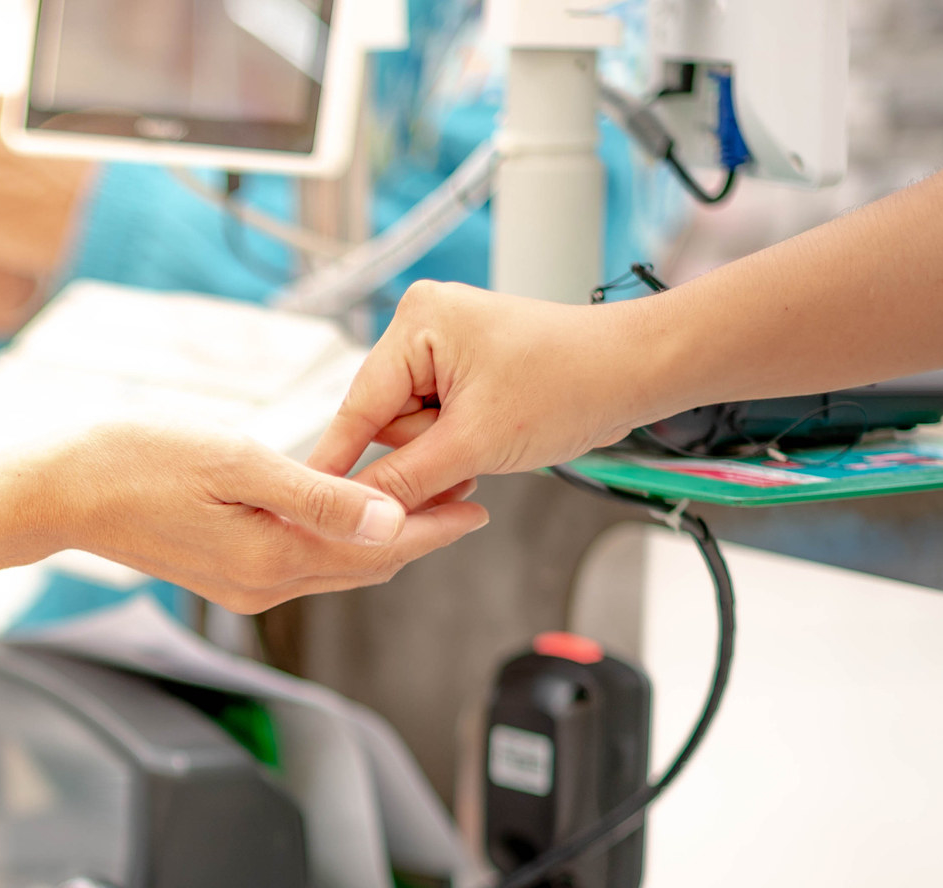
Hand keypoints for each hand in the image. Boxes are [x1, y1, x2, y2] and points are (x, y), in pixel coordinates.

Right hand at [26, 421, 489, 613]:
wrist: (61, 491)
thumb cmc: (136, 462)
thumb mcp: (236, 463)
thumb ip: (319, 494)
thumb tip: (390, 519)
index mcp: (272, 558)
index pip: (381, 549)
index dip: (437, 524)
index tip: (480, 497)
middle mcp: (263, 585)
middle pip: (368, 565)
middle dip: (421, 531)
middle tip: (466, 489)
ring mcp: (243, 585)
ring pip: (337, 567)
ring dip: (382, 535)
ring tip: (422, 491)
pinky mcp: (225, 574)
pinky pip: (303, 562)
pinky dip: (339, 538)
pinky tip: (349, 505)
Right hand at [305, 281, 668, 509]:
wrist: (637, 373)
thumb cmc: (574, 382)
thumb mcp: (477, 442)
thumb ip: (406, 479)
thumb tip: (357, 512)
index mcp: (418, 321)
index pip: (358, 406)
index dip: (337, 460)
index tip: (306, 500)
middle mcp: (424, 325)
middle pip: (382, 421)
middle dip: (421, 452)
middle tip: (467, 457)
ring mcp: (444, 347)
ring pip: (409, 430)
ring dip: (443, 452)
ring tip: (490, 442)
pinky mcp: (463, 369)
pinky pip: (435, 423)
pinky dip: (457, 444)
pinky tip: (490, 440)